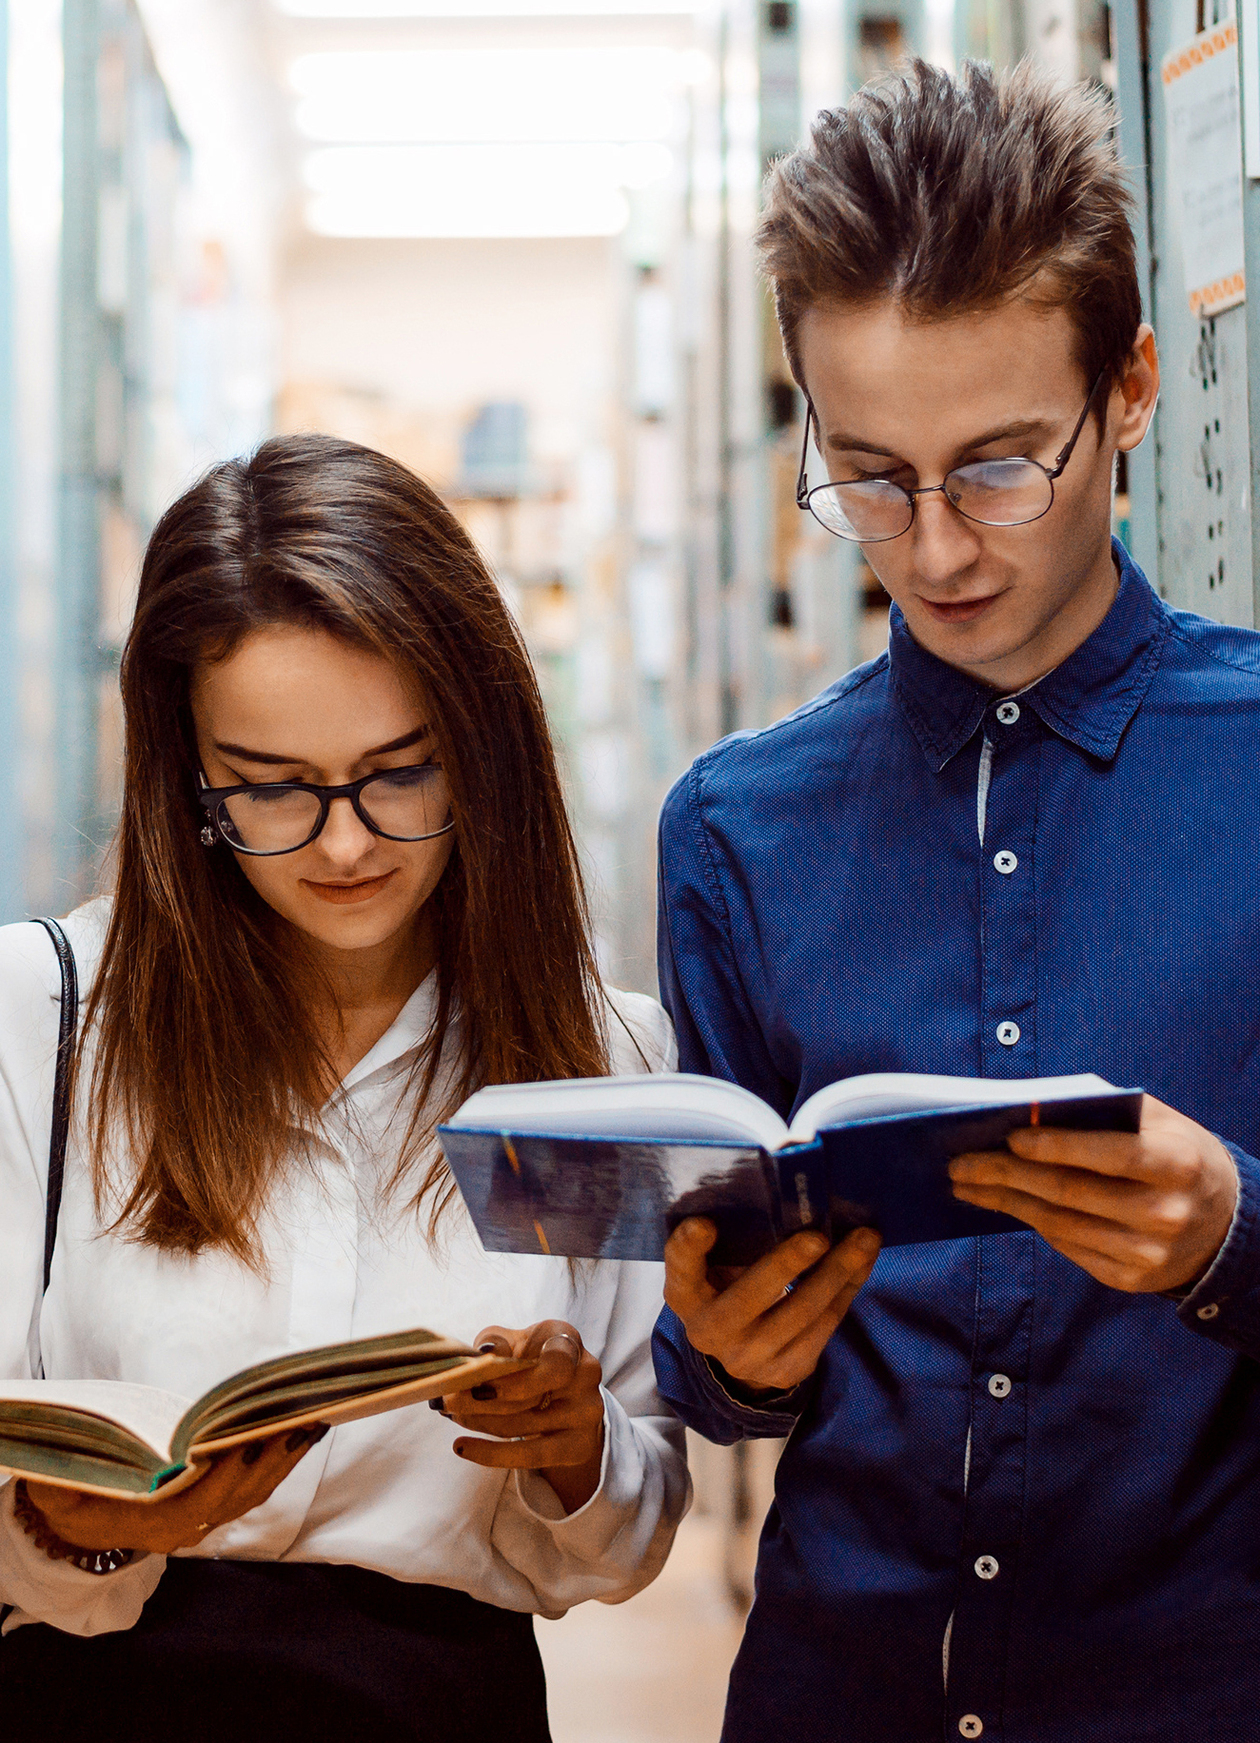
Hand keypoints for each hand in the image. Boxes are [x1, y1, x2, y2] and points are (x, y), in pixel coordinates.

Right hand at [23, 1427, 325, 1555]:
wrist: (79, 1520)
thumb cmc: (70, 1492)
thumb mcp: (57, 1490)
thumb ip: (62, 1484)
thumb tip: (60, 1474)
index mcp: (146, 1525)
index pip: (195, 1505)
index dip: (224, 1478)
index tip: (247, 1444)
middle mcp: (181, 1530)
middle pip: (236, 1498)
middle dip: (270, 1460)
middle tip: (300, 1421)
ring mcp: (202, 1523)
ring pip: (252, 1494)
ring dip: (283, 1459)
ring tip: (312, 1419)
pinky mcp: (214, 1510)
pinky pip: (253, 1490)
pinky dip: (278, 1462)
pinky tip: (298, 1432)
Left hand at [438, 1321, 604, 1513]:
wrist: (563, 1393)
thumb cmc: (530, 1358)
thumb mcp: (512, 1342)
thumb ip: (495, 1343)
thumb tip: (484, 1355)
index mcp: (567, 1340)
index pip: (553, 1360)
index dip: (515, 1376)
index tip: (476, 1381)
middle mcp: (585, 1374)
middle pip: (530, 1396)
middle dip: (480, 1400)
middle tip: (447, 1401)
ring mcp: (587, 1412)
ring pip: (522, 1424)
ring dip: (479, 1421)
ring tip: (453, 1415)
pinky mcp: (579, 1446)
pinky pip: (529, 1456)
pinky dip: (490, 1453)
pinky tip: (462, 1447)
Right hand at [663, 1218, 880, 1393]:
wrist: (740, 1355)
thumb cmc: (730, 1290)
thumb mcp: (717, 1269)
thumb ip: (734, 1239)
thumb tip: (786, 1185)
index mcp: (687, 1295)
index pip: (681, 1269)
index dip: (689, 1247)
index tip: (705, 1223)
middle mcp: (711, 1330)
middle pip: (751, 1296)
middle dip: (786, 1264)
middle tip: (817, 1236)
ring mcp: (749, 1357)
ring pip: (802, 1311)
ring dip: (838, 1272)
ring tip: (864, 1240)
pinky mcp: (786, 1370)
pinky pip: (825, 1326)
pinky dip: (847, 1289)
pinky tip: (862, 1264)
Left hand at [949, 1095, 1238, 1293]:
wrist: (1225, 1225)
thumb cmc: (1179, 1157)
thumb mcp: (1162, 1125)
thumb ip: (1107, 1111)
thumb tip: (1030, 1108)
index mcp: (1177, 1164)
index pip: (1109, 1155)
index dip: (1057, 1146)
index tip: (1009, 1137)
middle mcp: (1165, 1213)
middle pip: (1070, 1193)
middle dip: (1007, 1175)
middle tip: (960, 1162)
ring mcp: (1147, 1254)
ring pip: (1059, 1224)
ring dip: (1004, 1201)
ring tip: (966, 1182)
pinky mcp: (1129, 1280)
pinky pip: (1067, 1246)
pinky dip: (1030, 1221)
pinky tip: (1002, 1203)